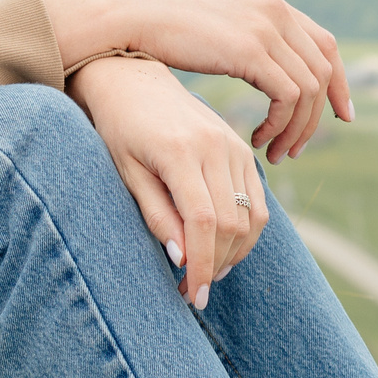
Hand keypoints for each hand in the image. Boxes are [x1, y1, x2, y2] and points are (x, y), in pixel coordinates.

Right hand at [43, 0, 352, 162]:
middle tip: (296, 149)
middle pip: (324, 69)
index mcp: (270, 3)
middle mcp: (276, 11)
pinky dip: (279, 124)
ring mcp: (265, 27)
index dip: (339, 82)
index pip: (326, 44)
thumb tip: (262, 59)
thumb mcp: (218, 24)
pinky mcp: (250, 49)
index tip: (341, 116)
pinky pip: (287, 95)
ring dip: (296, 128)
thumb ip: (246, 36)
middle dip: (317, 116)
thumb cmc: (162, 25)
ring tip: (274, 153)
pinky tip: (256, 141)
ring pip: (308, 89)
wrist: (132, 14)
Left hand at [68, 55, 266, 308]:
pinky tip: (222, 248)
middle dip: (215, 266)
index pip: (203, 222)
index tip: (192, 296)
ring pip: (251, 216)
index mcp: (181, 152)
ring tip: (207, 274)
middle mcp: (215, 147)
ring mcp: (234, 146)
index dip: (201, 265)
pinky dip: (246, 232)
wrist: (135, 81)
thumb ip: (157, 215)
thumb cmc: (120, 129)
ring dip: (233, 254)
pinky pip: (257, 201)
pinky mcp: (241, 149)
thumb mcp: (127, 173)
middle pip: (231, 223)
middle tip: (193, 292)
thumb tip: (183, 260)